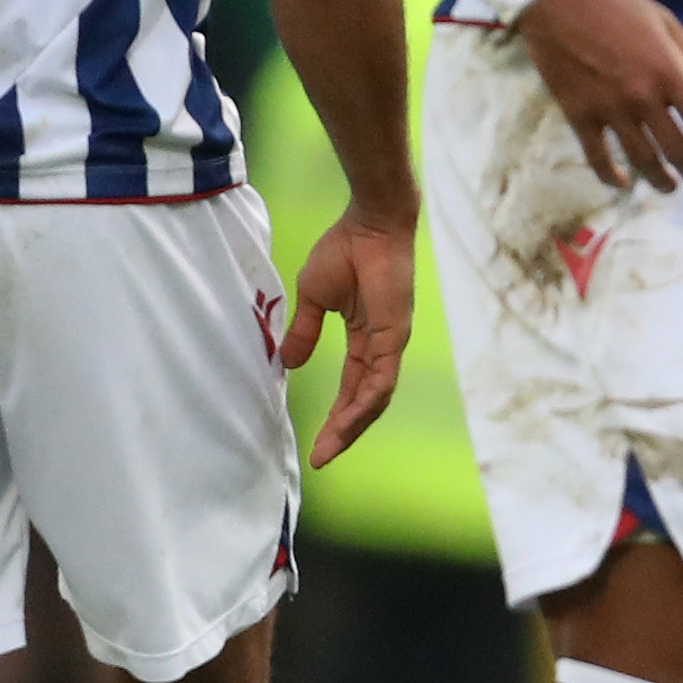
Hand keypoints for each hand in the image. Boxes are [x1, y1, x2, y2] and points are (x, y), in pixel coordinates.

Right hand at [283, 202, 415, 466]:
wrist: (369, 224)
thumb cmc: (344, 251)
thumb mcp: (315, 298)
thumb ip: (305, 332)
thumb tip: (288, 364)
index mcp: (365, 338)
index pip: (352, 387)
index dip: (336, 416)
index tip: (317, 444)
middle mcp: (382, 346)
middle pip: (365, 401)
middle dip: (342, 432)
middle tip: (320, 459)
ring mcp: (391, 342)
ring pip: (375, 398)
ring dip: (351, 426)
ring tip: (328, 450)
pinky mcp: (394, 334)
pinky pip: (381, 378)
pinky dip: (365, 403)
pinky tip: (347, 423)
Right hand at [514, 0, 682, 191]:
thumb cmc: (616, 5)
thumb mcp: (666, 22)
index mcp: (670, 73)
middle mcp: (643, 97)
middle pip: (676, 151)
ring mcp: (609, 109)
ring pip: (641, 160)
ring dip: (659, 180)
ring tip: (669, 187)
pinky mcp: (579, 114)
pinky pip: (597, 156)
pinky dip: (610, 176)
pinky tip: (622, 183)